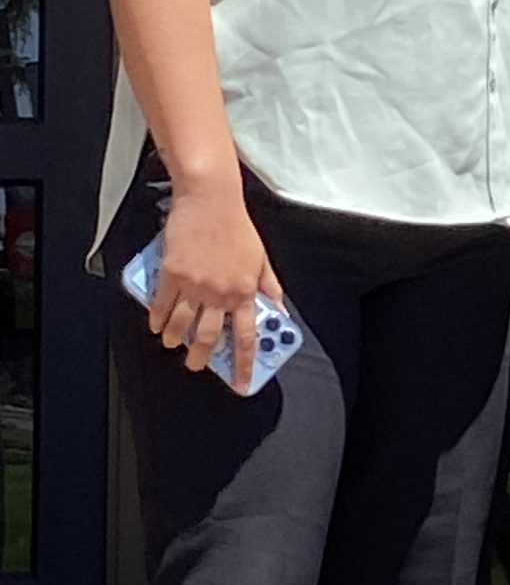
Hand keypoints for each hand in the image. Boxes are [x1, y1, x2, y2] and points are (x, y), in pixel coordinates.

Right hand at [150, 179, 281, 386]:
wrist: (210, 201)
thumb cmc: (236, 226)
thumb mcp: (262, 257)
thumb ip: (269, 285)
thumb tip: (277, 306)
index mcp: (244, 291)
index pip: (247, 336)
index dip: (244, 364)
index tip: (242, 383)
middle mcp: (220, 293)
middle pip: (209, 337)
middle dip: (201, 357)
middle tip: (196, 365)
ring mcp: (194, 286)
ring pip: (181, 325)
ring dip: (175, 340)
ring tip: (173, 344)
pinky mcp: (171, 274)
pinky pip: (161, 305)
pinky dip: (157, 319)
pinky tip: (156, 325)